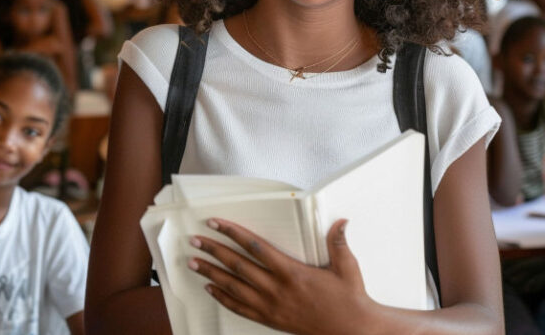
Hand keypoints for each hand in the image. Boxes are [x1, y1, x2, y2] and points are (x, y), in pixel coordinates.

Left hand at [188, 217, 373, 334]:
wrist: (352, 331)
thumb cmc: (349, 298)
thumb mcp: (347, 267)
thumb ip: (339, 242)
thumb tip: (342, 221)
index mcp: (292, 272)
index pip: (255, 247)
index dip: (234, 233)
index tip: (217, 223)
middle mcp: (278, 289)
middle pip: (238, 266)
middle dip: (214, 251)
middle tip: (195, 240)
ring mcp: (272, 307)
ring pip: (234, 287)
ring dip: (211, 272)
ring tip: (193, 262)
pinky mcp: (271, 320)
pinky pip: (240, 308)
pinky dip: (222, 297)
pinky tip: (210, 288)